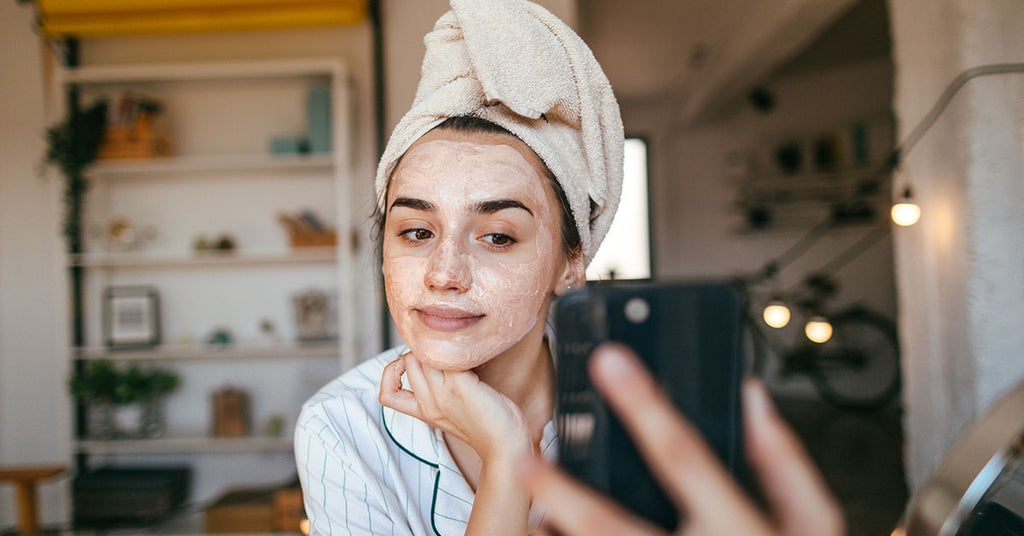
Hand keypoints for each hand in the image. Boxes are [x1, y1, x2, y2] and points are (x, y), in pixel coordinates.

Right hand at [379, 353, 531, 461]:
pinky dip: (459, 350)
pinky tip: (477, 359)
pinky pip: (446, 356)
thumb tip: (440, 362)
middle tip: (447, 355)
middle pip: (407, 361)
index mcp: (424, 411)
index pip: (386, 395)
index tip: (410, 369)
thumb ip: (441, 392)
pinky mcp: (460, 385)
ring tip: (462, 355)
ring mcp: (443, 393)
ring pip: (422, 354)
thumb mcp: (454, 412)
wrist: (506, 447)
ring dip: (440, 347)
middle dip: (423, 350)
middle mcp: (429, 402)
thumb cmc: (489, 426)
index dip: (391, 375)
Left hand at [520, 343, 844, 535]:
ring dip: (556, 534)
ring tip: (529, 514)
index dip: (644, 405)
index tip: (607, 360)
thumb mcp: (814, 526)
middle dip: (563, 491)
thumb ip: (786, 463)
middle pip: (613, 524)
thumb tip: (752, 395)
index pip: (683, 455)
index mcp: (740, 528)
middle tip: (526, 459)